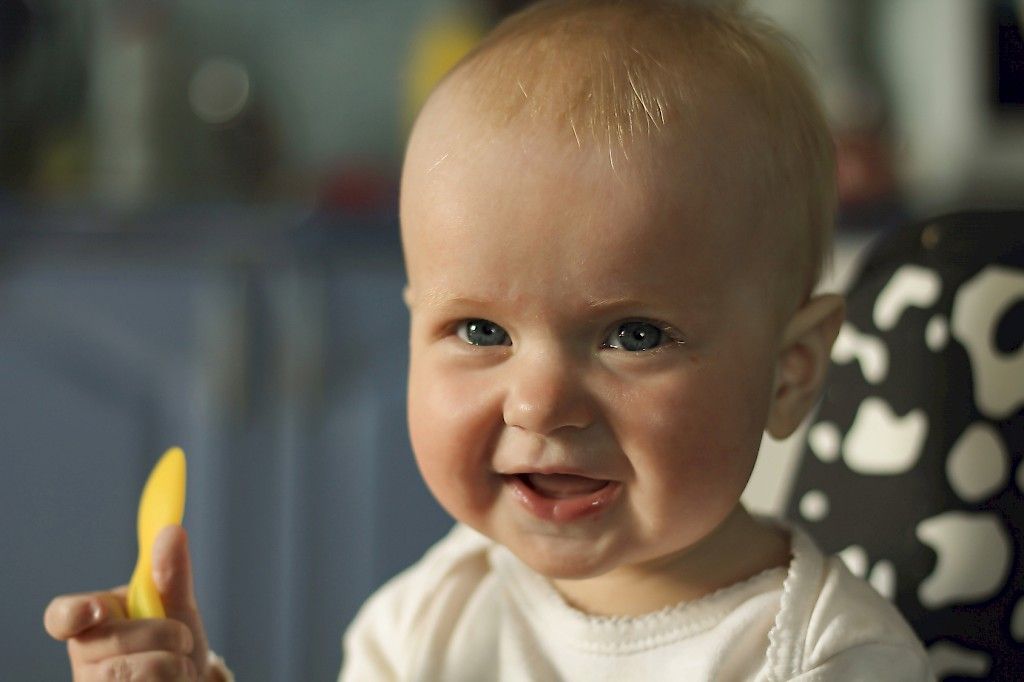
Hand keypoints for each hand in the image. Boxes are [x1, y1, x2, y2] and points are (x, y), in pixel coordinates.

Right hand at [44, 525, 217, 680]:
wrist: (189, 680)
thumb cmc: (175, 642)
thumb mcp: (177, 606)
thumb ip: (170, 573)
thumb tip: (172, 530)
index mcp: (94, 618)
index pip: (62, 616)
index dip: (73, 613)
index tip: (97, 608)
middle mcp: (85, 654)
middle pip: (116, 643)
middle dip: (166, 635)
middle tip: (183, 640)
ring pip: (134, 673)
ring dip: (175, 665)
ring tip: (179, 665)